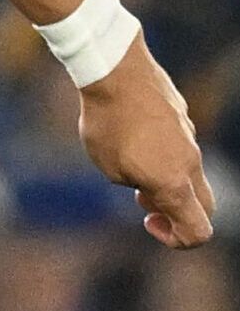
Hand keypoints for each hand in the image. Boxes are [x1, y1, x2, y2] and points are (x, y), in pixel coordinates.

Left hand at [78, 38, 215, 248]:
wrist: (115, 71)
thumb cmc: (107, 122)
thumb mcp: (109, 167)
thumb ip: (135, 184)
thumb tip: (149, 182)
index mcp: (174, 183)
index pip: (198, 231)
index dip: (176, 239)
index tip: (147, 221)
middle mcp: (191, 163)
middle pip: (204, 206)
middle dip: (176, 212)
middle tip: (141, 199)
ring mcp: (190, 138)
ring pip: (191, 173)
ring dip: (168, 180)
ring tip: (131, 164)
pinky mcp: (182, 117)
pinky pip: (180, 145)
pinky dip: (163, 153)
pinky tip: (133, 135)